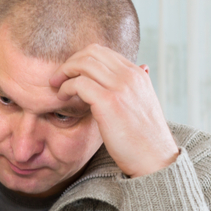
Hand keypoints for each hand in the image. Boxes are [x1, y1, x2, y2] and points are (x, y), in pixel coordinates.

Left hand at [49, 44, 178, 177]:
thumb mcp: (143, 103)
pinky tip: (62, 98)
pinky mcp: (109, 102)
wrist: (154, 159)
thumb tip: (143, 66)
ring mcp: (121, 87)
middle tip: (57, 78)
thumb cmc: (143, 137)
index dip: (80, 59)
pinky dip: (65, 88)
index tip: (69, 74)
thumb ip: (136, 86)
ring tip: (57, 88)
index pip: (102, 52)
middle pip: (91, 52)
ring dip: (64, 73)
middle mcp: (130, 76)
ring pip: (83, 63)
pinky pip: (79, 83)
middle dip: (69, 62)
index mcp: (137, 74)